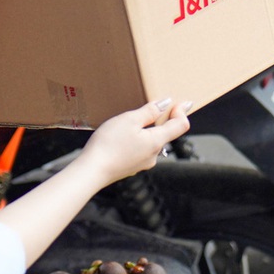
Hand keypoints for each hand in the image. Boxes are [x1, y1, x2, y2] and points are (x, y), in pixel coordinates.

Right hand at [76, 99, 190, 185]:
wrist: (92, 171)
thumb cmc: (109, 144)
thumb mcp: (129, 120)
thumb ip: (149, 111)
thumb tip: (165, 104)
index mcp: (157, 142)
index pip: (180, 126)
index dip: (182, 112)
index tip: (179, 103)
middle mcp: (154, 155)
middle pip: (165, 134)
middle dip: (161, 120)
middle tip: (152, 107)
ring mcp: (142, 163)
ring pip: (151, 142)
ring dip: (146, 131)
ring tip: (131, 122)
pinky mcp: (131, 167)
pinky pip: (139, 150)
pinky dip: (136, 141)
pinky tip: (121, 137)